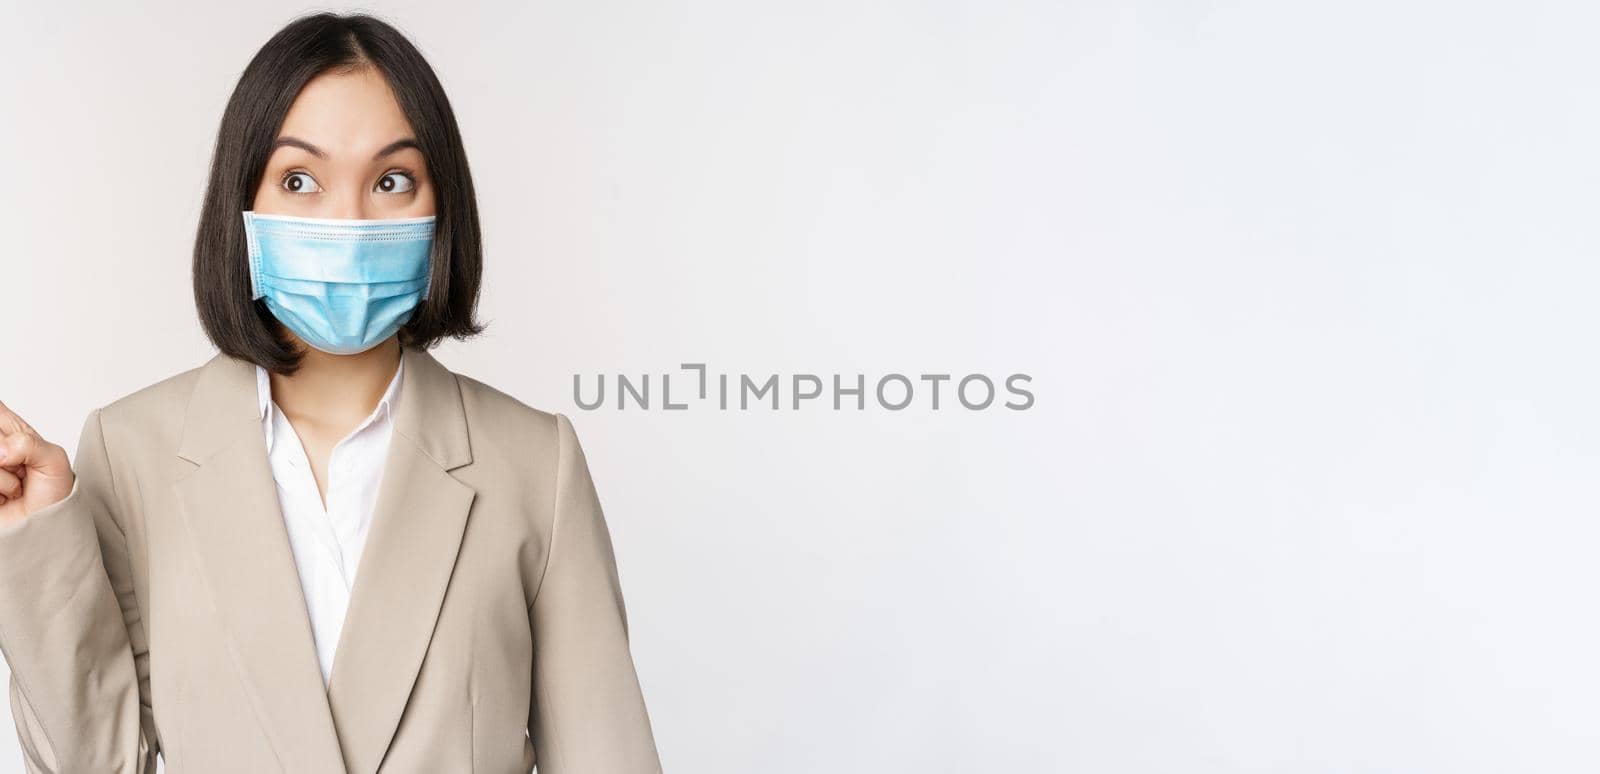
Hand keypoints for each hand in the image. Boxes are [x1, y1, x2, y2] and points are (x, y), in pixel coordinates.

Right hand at [0, 400, 74, 526]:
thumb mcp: (54, 460)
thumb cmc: (52, 494)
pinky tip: (3, 497)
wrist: (44, 528)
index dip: (3, 422)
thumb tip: (0, 452)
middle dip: (8, 455)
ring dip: (5, 479)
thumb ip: (28, 444)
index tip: (12, 447)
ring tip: (14, 487)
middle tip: (19, 469)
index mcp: (8, 429)